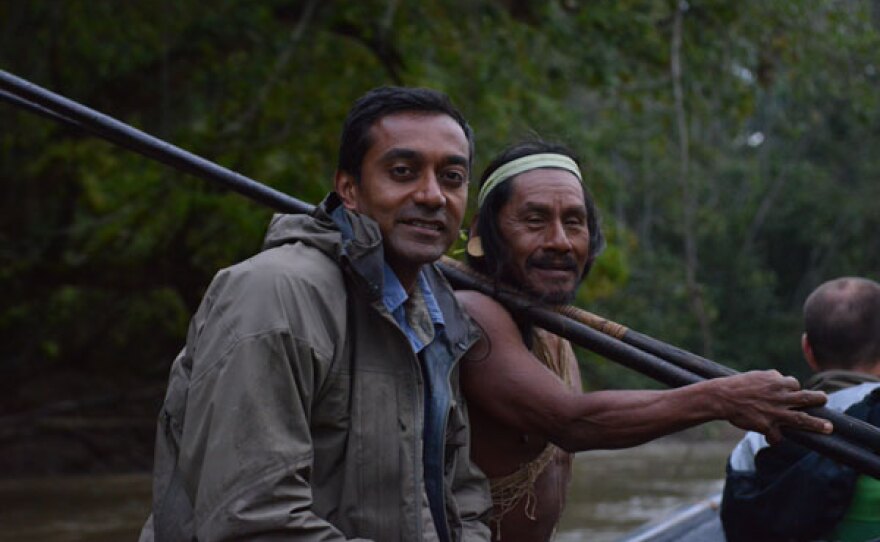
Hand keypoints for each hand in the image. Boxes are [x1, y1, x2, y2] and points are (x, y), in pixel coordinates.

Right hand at [715, 370, 830, 443]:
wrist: (721, 397)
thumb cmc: (737, 385)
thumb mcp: (756, 376)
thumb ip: (771, 378)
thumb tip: (781, 378)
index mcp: (776, 382)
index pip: (794, 384)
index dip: (794, 389)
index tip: (793, 393)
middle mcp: (779, 397)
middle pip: (805, 398)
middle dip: (818, 400)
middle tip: (825, 400)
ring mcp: (774, 412)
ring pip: (800, 419)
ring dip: (816, 424)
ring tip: (829, 428)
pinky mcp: (766, 425)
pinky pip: (777, 436)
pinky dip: (775, 437)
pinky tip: (772, 438)